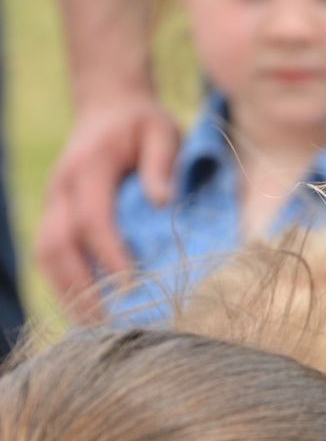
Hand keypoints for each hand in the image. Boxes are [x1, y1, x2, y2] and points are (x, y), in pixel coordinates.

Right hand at [36, 89, 179, 318]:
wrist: (107, 107)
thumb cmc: (142, 123)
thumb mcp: (161, 129)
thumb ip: (163, 161)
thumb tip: (163, 202)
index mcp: (87, 168)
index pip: (92, 219)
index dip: (110, 255)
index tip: (133, 287)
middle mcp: (61, 189)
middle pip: (57, 245)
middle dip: (81, 288)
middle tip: (110, 326)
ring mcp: (53, 204)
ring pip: (47, 256)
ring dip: (68, 295)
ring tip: (96, 333)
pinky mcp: (55, 218)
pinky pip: (51, 259)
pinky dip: (66, 288)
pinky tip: (87, 316)